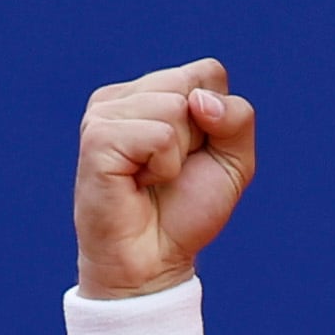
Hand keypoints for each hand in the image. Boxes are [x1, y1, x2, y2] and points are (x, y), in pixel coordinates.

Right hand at [76, 59, 258, 298]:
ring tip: (152, 178)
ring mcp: (105, 112)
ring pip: (176, 107)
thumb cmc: (187, 210)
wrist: (154, 261)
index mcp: (152, 92)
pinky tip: (138, 183)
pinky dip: (163, 167)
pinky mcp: (97, 136)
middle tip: (171, 170)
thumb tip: (198, 100)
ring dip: (179, 155)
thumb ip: (237, 118)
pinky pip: (159, 136)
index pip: (208, 72)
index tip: (194, 155)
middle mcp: (124, 96)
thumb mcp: (234, 161)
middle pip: (193, 85)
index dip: (218, 119)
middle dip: (200, 136)